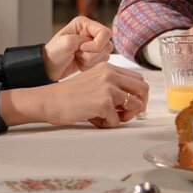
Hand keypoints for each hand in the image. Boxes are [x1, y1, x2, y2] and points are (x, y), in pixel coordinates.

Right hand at [2, 64, 148, 127]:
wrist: (49, 101)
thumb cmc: (68, 95)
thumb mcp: (93, 81)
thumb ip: (111, 85)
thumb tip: (132, 100)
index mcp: (108, 67)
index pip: (138, 79)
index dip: (138, 94)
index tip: (130, 104)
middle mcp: (110, 74)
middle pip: (143, 89)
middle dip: (139, 105)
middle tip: (126, 114)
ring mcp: (108, 87)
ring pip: (136, 105)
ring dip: (125, 117)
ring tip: (109, 118)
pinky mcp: (104, 102)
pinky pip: (118, 120)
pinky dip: (108, 124)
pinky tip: (95, 121)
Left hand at [42, 17, 113, 80]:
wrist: (49, 68)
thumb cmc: (54, 53)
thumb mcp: (67, 42)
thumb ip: (86, 40)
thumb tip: (101, 44)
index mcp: (84, 24)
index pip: (105, 32)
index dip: (97, 43)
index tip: (82, 48)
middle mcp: (91, 32)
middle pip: (107, 44)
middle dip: (93, 53)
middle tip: (78, 53)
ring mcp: (93, 44)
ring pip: (106, 54)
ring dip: (91, 59)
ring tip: (77, 57)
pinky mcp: (94, 55)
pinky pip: (102, 61)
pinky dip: (91, 64)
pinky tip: (80, 62)